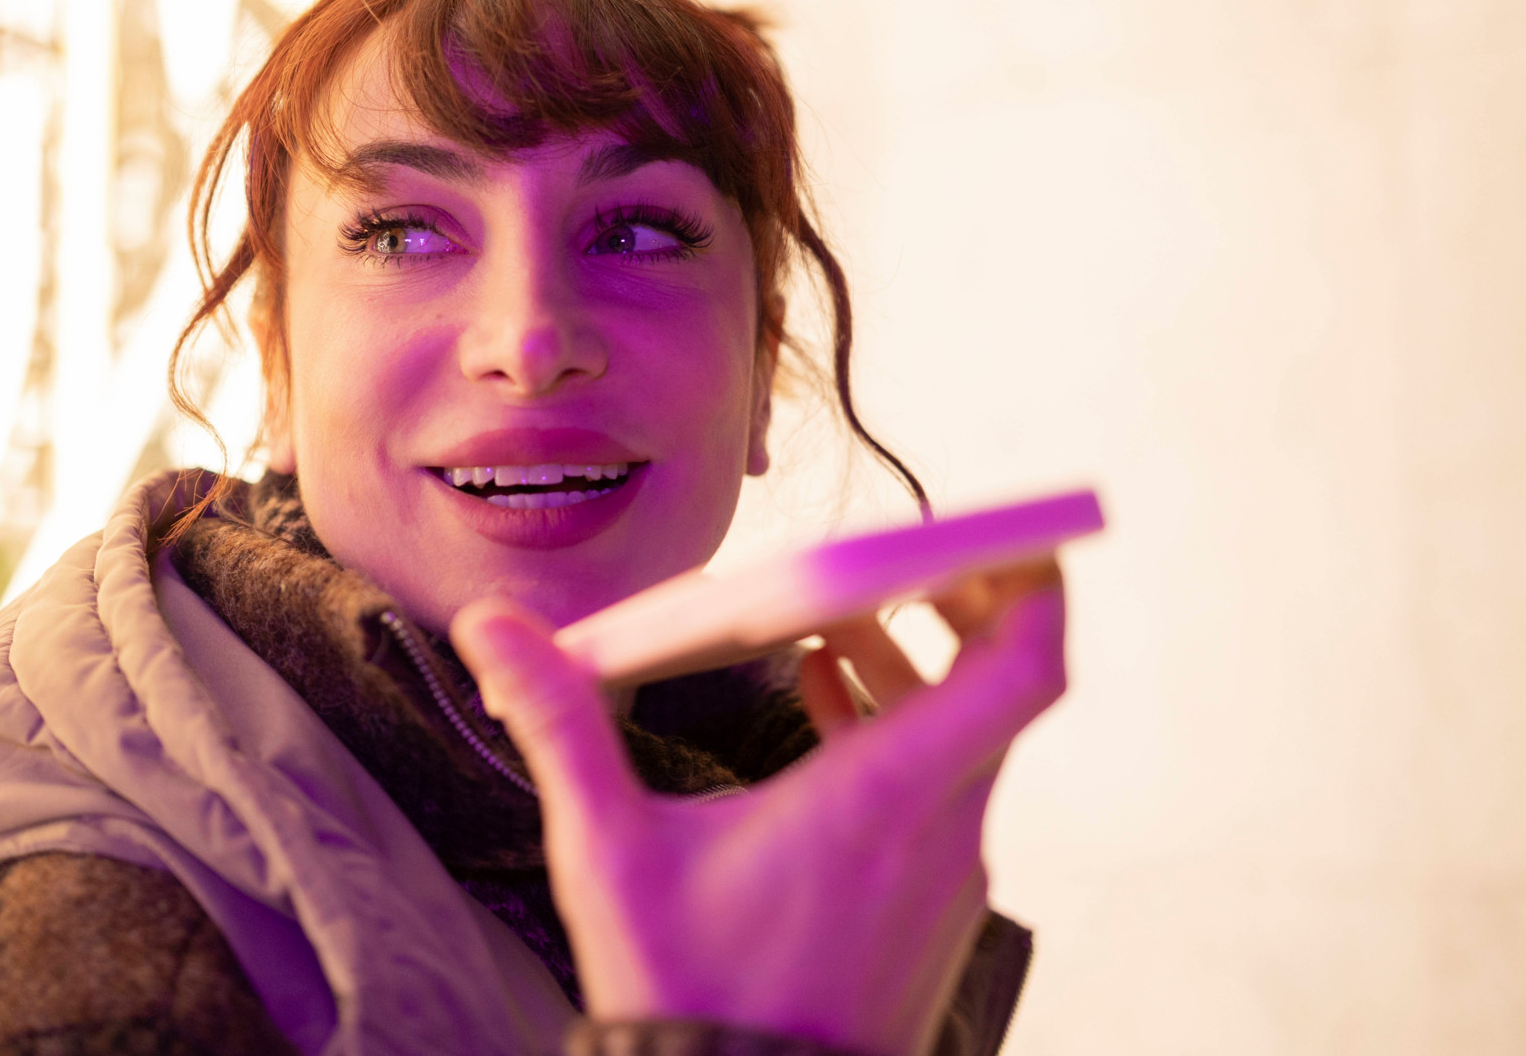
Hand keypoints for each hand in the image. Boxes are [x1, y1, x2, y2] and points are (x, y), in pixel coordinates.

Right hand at [450, 559, 1065, 1055]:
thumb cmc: (688, 995)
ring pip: (966, 740)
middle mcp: (942, 831)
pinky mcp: (931, 910)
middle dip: (951, 607)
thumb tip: (496, 632)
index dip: (1029, 582)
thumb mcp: (610, 851)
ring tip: (830, 633)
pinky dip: (901, 735)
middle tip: (894, 561)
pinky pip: (942, 791)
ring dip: (912, 672)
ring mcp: (946, 876)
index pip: (1024, 667)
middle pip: (1001, 686)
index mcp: (886, 798)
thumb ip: (558, 724)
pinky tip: (830, 713)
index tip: (995, 529)